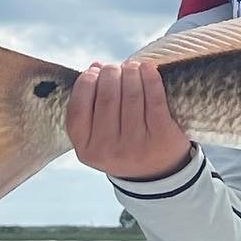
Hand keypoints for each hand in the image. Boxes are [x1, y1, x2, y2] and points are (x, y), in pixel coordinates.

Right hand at [66, 60, 192, 181]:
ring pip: (131, 95)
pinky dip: (150, 78)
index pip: (78, 108)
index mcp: (86, 148)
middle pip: (106, 97)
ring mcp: (136, 144)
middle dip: (110, 74)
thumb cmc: (122, 145)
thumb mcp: (98, 137)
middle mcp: (109, 149)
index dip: (85, 83)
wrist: (157, 173)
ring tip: (131, 67)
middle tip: (115, 68)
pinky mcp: (162, 136)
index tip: (94, 71)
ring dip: (130, 73)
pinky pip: (155, 99)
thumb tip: (95, 67)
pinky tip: (147, 68)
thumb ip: (91, 106)